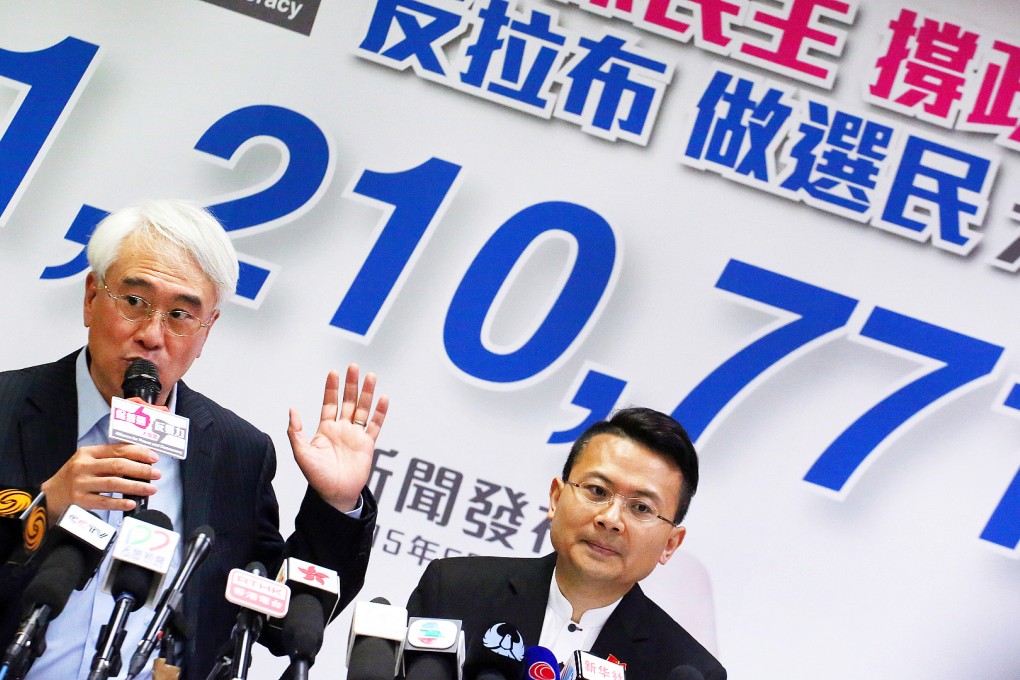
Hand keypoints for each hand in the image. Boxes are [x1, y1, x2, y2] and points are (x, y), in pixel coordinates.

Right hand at [40, 443, 159, 520]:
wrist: (49, 496)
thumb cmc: (75, 476)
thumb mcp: (87, 461)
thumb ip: (109, 457)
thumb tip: (141, 457)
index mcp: (88, 453)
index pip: (118, 449)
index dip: (138, 453)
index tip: (154, 458)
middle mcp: (84, 466)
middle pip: (118, 465)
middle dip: (141, 470)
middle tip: (157, 474)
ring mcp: (81, 484)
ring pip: (113, 483)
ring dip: (135, 486)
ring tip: (151, 489)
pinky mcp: (79, 501)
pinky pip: (104, 502)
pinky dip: (119, 502)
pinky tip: (132, 503)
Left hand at [287, 364, 388, 511]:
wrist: (334, 495)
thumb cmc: (317, 477)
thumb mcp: (301, 453)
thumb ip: (296, 431)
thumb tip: (292, 409)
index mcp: (325, 429)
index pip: (329, 403)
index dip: (331, 388)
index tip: (334, 372)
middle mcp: (341, 429)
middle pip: (348, 401)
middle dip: (351, 384)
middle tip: (354, 367)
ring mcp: (355, 435)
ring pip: (363, 409)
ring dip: (367, 393)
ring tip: (371, 377)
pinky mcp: (367, 444)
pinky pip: (375, 425)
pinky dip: (380, 412)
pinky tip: (384, 399)